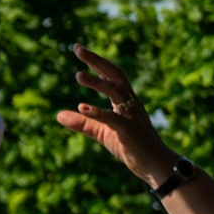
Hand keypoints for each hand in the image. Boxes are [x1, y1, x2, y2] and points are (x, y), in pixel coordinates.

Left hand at [56, 47, 168, 182]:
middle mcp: (130, 103)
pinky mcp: (129, 131)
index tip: (78, 48)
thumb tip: (58, 115)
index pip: (110, 75)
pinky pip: (113, 118)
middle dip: (97, 61)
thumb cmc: (131, 146)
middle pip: (115, 75)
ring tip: (78, 75)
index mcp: (125, 101)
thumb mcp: (102, 132)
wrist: (155, 165)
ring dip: (97, 83)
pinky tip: (82, 107)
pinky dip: (97, 112)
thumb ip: (82, 123)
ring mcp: (131, 116)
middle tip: (78, 49)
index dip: (95, 62)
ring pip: (115, 92)